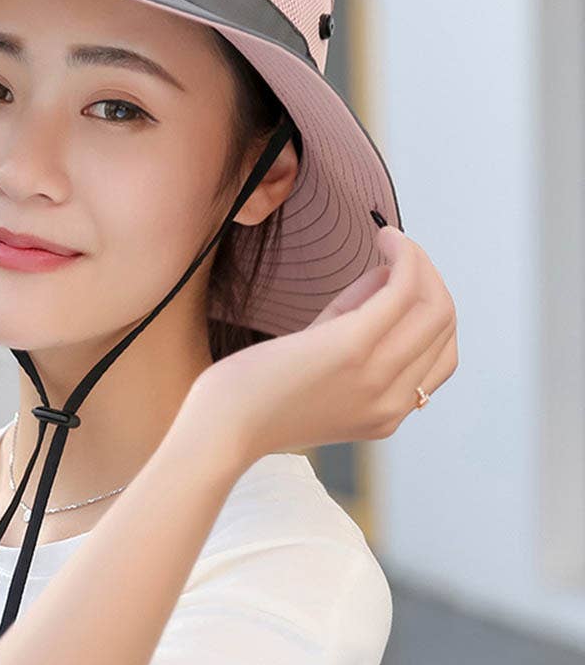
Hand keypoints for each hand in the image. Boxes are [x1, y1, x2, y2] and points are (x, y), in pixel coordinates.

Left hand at [181, 226, 458, 477]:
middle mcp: (394, 402)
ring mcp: (377, 379)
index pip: (442, 355)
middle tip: (398, 249)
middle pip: (442, 325)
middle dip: (428, 277)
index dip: (431, 308)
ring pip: (434, 306)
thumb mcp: (321, 357)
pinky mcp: (352, 350)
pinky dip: (405, 257)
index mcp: (390, 414)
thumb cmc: (258, 389)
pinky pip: (402, 292)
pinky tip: (386, 238)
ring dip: (418, 260)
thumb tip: (390, 272)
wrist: (222, 425)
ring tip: (391, 238)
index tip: (402, 277)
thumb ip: (358, 318)